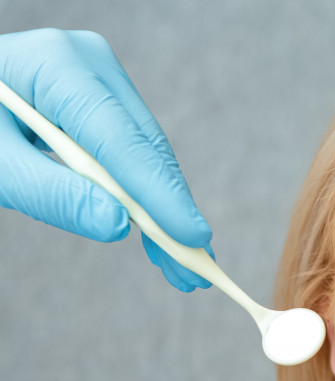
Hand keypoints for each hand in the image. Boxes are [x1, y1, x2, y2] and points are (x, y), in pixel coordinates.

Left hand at [0, 29, 213, 290]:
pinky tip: (163, 236)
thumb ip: (50, 194)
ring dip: (166, 212)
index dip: (160, 193)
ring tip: (182, 268)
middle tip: (194, 272)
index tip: (193, 238)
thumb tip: (118, 227)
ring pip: (147, 156)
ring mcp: (102, 81)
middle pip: (146, 149)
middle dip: (171, 213)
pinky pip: (135, 155)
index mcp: (57, 64)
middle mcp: (91, 65)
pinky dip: (147, 198)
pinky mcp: (106, 102)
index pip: (121, 139)